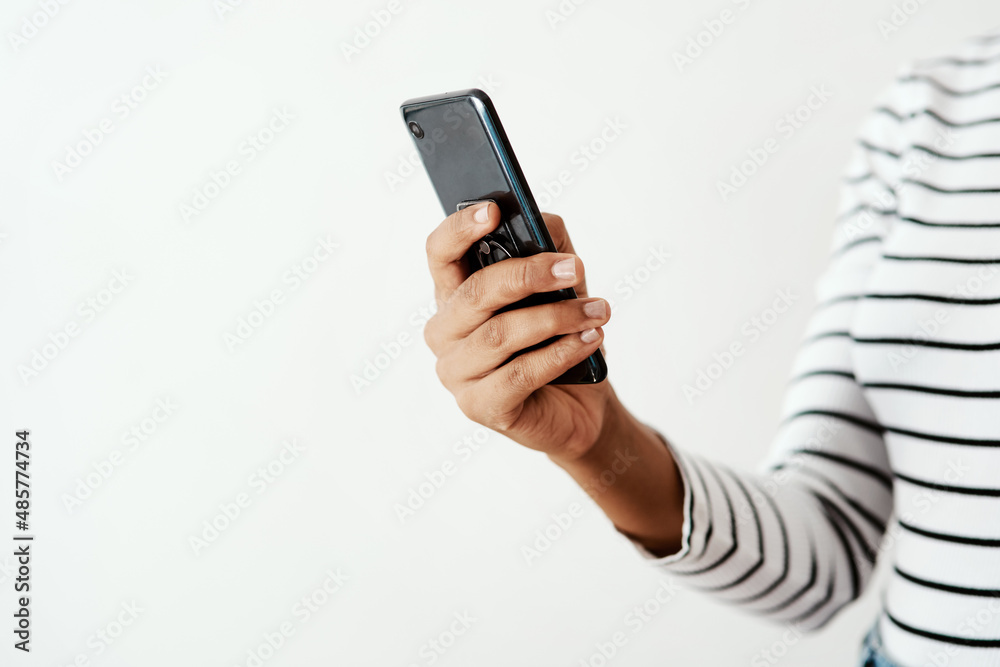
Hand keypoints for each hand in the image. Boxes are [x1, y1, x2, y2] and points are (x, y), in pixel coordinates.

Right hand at [423, 202, 612, 460]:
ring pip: (501, 334)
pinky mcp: (479, 407)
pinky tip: (589, 340)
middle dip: (528, 275)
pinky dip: (559, 354)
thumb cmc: (558, 341)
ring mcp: (456, 373)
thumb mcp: (558, 287)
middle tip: (574, 267)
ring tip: (597, 311)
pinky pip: (519, 374)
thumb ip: (547, 247)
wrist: (578, 407)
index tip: (495, 210)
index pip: (440, 254)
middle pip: (475, 293)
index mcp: (454, 295)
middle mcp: (445, 333)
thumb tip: (541, 221)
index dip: (460, 229)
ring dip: (557, 318)